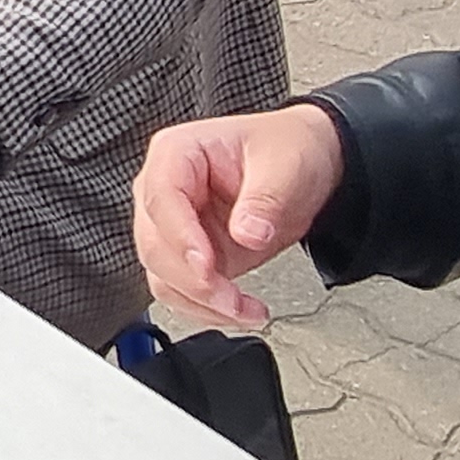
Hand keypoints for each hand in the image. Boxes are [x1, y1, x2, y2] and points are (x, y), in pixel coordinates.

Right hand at [133, 104, 345, 329]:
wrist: (304, 166)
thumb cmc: (286, 148)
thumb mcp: (285, 165)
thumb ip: (264, 199)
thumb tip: (246, 233)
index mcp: (178, 153)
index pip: (161, 198)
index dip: (179, 237)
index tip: (206, 267)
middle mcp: (165, 191)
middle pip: (155, 245)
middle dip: (192, 281)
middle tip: (230, 298)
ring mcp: (175, 227)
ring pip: (163, 276)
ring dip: (200, 302)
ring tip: (243, 310)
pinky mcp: (190, 256)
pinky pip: (182, 291)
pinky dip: (207, 309)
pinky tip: (239, 311)